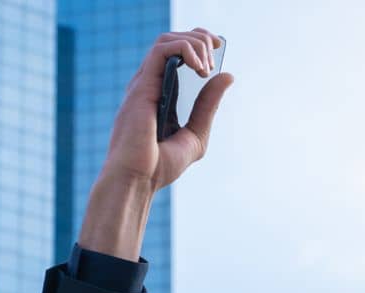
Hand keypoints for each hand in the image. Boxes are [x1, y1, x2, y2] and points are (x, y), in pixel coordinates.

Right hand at [101, 29, 233, 193]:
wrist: (137, 180)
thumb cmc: (159, 166)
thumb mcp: (195, 133)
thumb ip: (208, 105)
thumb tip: (227, 76)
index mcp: (160, 95)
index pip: (177, 55)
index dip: (199, 44)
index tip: (219, 48)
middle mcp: (150, 85)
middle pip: (173, 42)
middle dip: (200, 39)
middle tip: (217, 51)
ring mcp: (144, 84)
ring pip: (167, 40)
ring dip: (194, 43)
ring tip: (208, 65)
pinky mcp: (142, 85)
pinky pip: (162, 50)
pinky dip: (184, 49)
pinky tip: (199, 67)